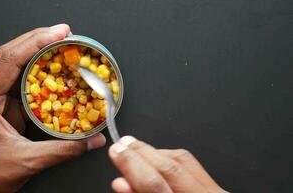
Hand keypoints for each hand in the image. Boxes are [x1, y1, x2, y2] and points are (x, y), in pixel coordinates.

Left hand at [0, 24, 105, 192]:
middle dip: (36, 39)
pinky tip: (46, 67)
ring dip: (33, 51)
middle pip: (7, 54)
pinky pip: (13, 80)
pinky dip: (31, 71)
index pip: (8, 60)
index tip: (57, 34)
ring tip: (56, 43)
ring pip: (9, 64)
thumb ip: (64, 150)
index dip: (35, 43)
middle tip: (62, 32)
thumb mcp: (27, 161)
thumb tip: (93, 140)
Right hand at [109, 136, 227, 192]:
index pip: (154, 185)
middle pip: (170, 167)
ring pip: (183, 160)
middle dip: (140, 152)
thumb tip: (121, 183)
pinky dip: (169, 157)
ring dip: (153, 151)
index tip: (116, 152)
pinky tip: (155, 156)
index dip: (131, 164)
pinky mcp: (218, 189)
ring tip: (133, 146)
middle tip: (122, 145)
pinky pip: (191, 164)